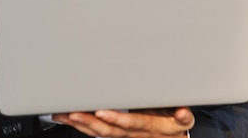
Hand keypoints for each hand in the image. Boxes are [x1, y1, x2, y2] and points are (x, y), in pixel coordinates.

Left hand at [52, 107, 194, 137]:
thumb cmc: (176, 124)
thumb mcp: (184, 120)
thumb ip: (184, 116)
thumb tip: (183, 111)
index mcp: (149, 127)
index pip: (131, 124)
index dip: (117, 119)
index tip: (103, 112)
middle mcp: (133, 134)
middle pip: (109, 131)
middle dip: (89, 123)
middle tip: (73, 113)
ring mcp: (123, 135)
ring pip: (98, 133)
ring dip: (80, 125)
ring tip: (63, 115)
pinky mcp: (116, 134)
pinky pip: (95, 133)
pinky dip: (80, 126)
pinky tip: (67, 118)